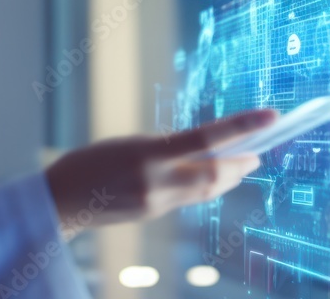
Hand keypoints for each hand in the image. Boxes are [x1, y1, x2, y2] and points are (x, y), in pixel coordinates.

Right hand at [43, 108, 277, 235]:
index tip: (270, 116)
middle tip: (259, 151)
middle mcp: (157, 182)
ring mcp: (157, 202)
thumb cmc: (87, 163)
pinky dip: (203, 185)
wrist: (60, 201)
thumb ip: (162, 148)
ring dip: (227, 177)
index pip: (205, 139)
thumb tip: (198, 149)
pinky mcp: (153, 214)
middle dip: (241, 164)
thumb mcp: (126, 143)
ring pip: (206, 190)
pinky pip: (188, 198)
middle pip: (216, 176)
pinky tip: (207, 177)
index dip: (242, 127)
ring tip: (241, 164)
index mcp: (147, 155)